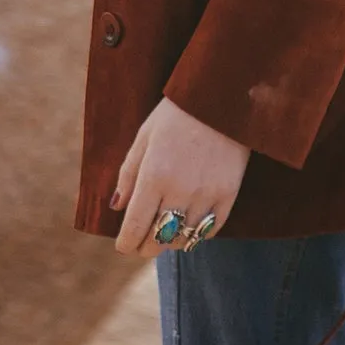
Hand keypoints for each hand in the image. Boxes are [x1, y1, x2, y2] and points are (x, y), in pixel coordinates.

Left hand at [111, 96, 250, 257]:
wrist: (220, 98)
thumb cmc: (176, 115)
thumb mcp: (144, 137)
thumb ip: (128, 173)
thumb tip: (117, 207)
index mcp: (153, 176)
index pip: (134, 228)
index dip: (126, 243)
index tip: (124, 245)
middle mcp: (179, 191)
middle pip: (157, 241)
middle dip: (145, 246)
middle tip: (142, 242)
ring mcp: (206, 195)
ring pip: (183, 239)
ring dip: (170, 241)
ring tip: (166, 231)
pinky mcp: (228, 194)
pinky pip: (209, 230)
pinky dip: (197, 233)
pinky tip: (190, 223)